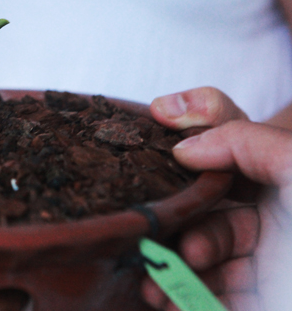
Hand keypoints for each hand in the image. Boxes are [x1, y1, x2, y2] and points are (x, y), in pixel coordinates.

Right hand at [143, 87, 291, 309]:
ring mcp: (267, 275)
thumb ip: (244, 139)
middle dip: (179, 238)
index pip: (226, 180)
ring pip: (205, 270)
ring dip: (173, 276)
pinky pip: (210, 301)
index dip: (191, 185)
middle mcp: (275, 234)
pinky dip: (184, 302)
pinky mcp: (257, 305)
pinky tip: (167, 303)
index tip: (164, 195)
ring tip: (153, 288)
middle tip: (158, 251)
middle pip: (209, 227)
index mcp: (285, 195)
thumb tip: (182, 148)